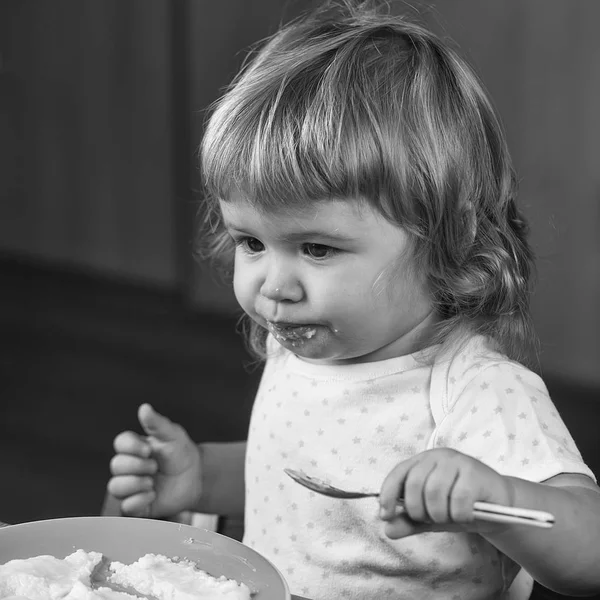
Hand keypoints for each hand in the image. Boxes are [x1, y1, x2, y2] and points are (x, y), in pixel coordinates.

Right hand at [107, 404, 202, 517]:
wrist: (197, 478)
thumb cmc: (182, 454)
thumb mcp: (173, 436)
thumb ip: (157, 423)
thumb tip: (144, 408)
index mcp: (136, 447)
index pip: (120, 443)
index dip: (130, 447)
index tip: (148, 450)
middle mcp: (130, 466)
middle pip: (116, 465)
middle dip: (136, 466)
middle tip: (155, 466)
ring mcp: (132, 485)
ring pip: (115, 487)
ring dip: (134, 484)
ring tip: (152, 483)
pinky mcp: (137, 504)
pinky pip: (125, 506)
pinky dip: (138, 501)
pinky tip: (152, 495)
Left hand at [378, 448, 513, 538]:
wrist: (500, 505)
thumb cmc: (461, 506)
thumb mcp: (431, 516)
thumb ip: (409, 522)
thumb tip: (387, 529)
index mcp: (422, 462)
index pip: (398, 474)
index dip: (388, 495)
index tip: (386, 515)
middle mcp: (438, 456)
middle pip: (415, 485)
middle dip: (419, 510)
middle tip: (432, 519)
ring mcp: (457, 461)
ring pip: (435, 492)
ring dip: (440, 514)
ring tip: (449, 516)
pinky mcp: (475, 472)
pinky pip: (459, 500)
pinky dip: (460, 515)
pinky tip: (467, 515)